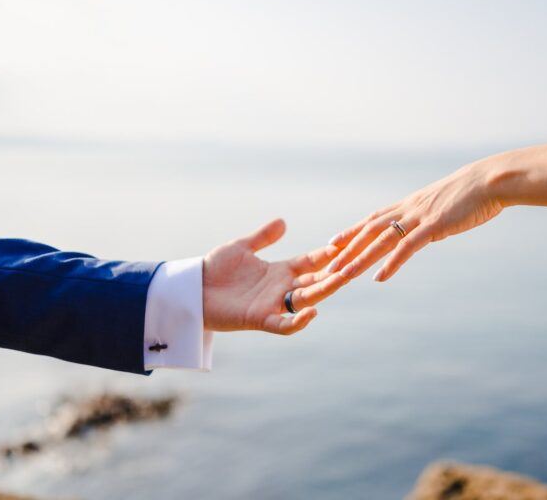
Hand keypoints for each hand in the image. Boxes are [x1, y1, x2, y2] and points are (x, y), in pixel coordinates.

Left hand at [203, 218, 347, 334]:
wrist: (191, 289)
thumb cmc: (215, 269)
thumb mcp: (241, 247)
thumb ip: (263, 237)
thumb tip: (284, 222)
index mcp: (279, 271)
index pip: (310, 263)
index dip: (326, 255)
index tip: (344, 245)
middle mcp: (280, 289)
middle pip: (315, 282)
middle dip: (334, 274)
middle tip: (354, 264)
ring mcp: (272, 305)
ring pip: (306, 300)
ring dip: (325, 291)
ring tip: (342, 279)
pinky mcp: (259, 319)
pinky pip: (284, 325)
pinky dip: (299, 322)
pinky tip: (313, 312)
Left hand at [326, 158, 503, 281]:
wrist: (490, 181)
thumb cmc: (473, 192)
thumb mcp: (445, 204)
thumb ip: (431, 216)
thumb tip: (427, 225)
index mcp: (410, 204)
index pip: (373, 218)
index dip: (352, 231)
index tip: (333, 242)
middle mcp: (409, 209)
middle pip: (369, 230)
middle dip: (347, 248)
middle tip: (326, 264)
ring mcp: (420, 217)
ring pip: (381, 240)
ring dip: (360, 259)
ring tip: (342, 275)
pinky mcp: (434, 226)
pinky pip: (407, 247)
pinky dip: (392, 263)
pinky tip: (380, 277)